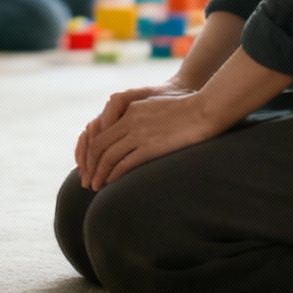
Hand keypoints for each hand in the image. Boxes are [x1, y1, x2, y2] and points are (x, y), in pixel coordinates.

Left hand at [80, 86, 221, 190]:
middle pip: (99, 146)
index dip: (91, 152)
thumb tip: (129, 130)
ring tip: (96, 187)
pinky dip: (114, 175)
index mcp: (129, 110)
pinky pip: (125, 164)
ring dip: (99, 174)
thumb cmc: (185, 108)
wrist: (205, 109)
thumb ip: (138, 115)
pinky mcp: (151, 147)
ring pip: (108, 157)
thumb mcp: (154, 105)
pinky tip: (111, 184)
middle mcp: (130, 121)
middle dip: (90, 166)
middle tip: (87, 181)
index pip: (100, 133)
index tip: (89, 165)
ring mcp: (139, 134)